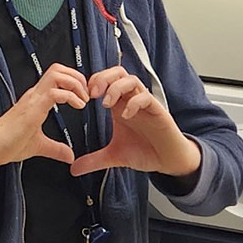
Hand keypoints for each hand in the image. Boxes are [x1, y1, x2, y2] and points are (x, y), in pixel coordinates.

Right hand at [0, 63, 87, 170]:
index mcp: (36, 100)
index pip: (56, 76)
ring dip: (75, 84)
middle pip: (58, 68)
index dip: (74, 80)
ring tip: (82, 99)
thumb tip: (69, 155)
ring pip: (57, 74)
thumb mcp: (39, 146)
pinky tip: (77, 106)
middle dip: (78, 77)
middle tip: (86, 94)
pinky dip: (71, 97)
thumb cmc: (8, 143)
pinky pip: (55, 93)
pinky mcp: (33, 108)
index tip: (84, 96)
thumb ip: (56, 148)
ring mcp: (33, 99)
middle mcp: (35, 95)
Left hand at [69, 67, 202, 177]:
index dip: (91, 83)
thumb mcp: (114, 156)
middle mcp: (130, 101)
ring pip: (131, 79)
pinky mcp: (158, 111)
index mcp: (118, 105)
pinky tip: (126, 115)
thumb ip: (94, 160)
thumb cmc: (144, 151)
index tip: (81, 97)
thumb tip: (74, 169)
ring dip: (116, 88)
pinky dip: (134, 102)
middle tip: (92, 93)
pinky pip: (146, 97)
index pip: (105, 80)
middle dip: (103, 78)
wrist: (168, 161)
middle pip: (117, 73)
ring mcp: (144, 104)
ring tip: (107, 104)